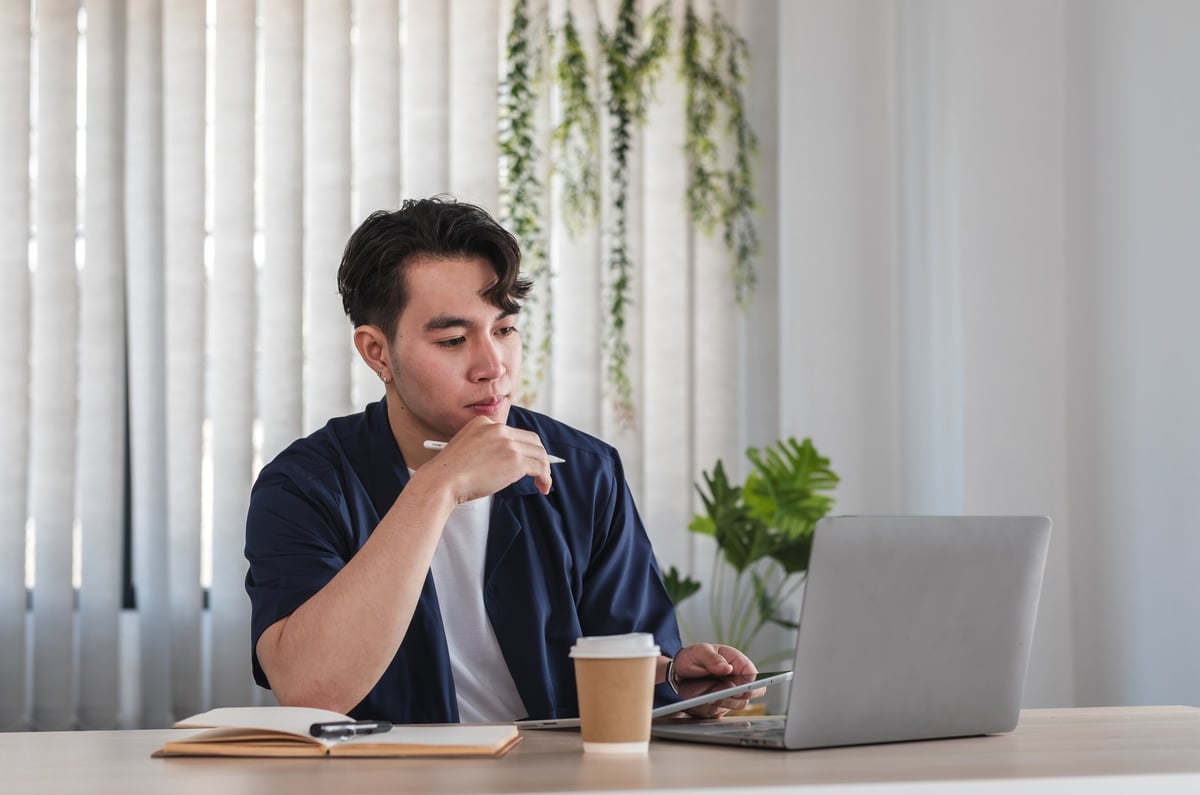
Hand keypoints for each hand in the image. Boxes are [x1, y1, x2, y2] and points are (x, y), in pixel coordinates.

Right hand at [416, 416, 554, 499]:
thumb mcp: (466, 446)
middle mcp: (499, 429)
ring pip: (539, 453)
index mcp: (485, 423)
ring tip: (542, 483)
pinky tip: (542, 487)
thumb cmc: (450, 472)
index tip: (526, 459)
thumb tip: (506, 460)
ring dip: (544, 468)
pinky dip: (545, 478)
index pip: (514, 432)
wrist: (442, 480)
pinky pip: (540, 467)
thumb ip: (486, 446)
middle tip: (539, 471)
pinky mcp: (515, 460)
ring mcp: (508, 443)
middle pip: (531, 439)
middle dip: (538, 455)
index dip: (523, 447)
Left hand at [672, 643, 764, 718]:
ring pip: (735, 705)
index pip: (754, 677)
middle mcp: (736, 682)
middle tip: (725, 692)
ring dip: (722, 701)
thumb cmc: (694, 658)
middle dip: (737, 696)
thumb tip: (727, 668)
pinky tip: (700, 701)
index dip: (751, 684)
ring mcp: (728, 696)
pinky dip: (708, 708)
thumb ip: (713, 659)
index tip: (740, 687)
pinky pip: (717, 713)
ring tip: (709, 695)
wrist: (679, 672)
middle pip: (748, 695)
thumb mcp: (701, 652)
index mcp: (738, 664)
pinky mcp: (718, 708)